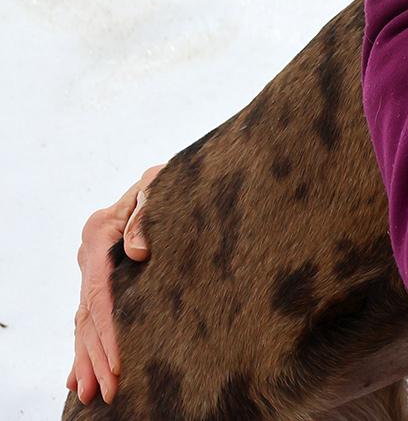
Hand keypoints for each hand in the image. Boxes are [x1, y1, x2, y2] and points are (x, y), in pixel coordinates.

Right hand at [68, 164, 163, 404]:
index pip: (100, 296)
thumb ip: (144, 214)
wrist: (166, 175)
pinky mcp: (101, 274)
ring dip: (86, 359)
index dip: (108, 333)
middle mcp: (89, 255)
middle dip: (96, 357)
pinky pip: (87, 316)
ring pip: (83, 321)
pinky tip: (79, 375)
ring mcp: (91, 266)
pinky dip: (83, 346)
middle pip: (87, 315)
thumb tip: (136, 253)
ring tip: (90, 394)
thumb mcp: (158, 186)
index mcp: (99, 234)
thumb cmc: (168, 179)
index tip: (119, 363)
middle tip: (107, 391)